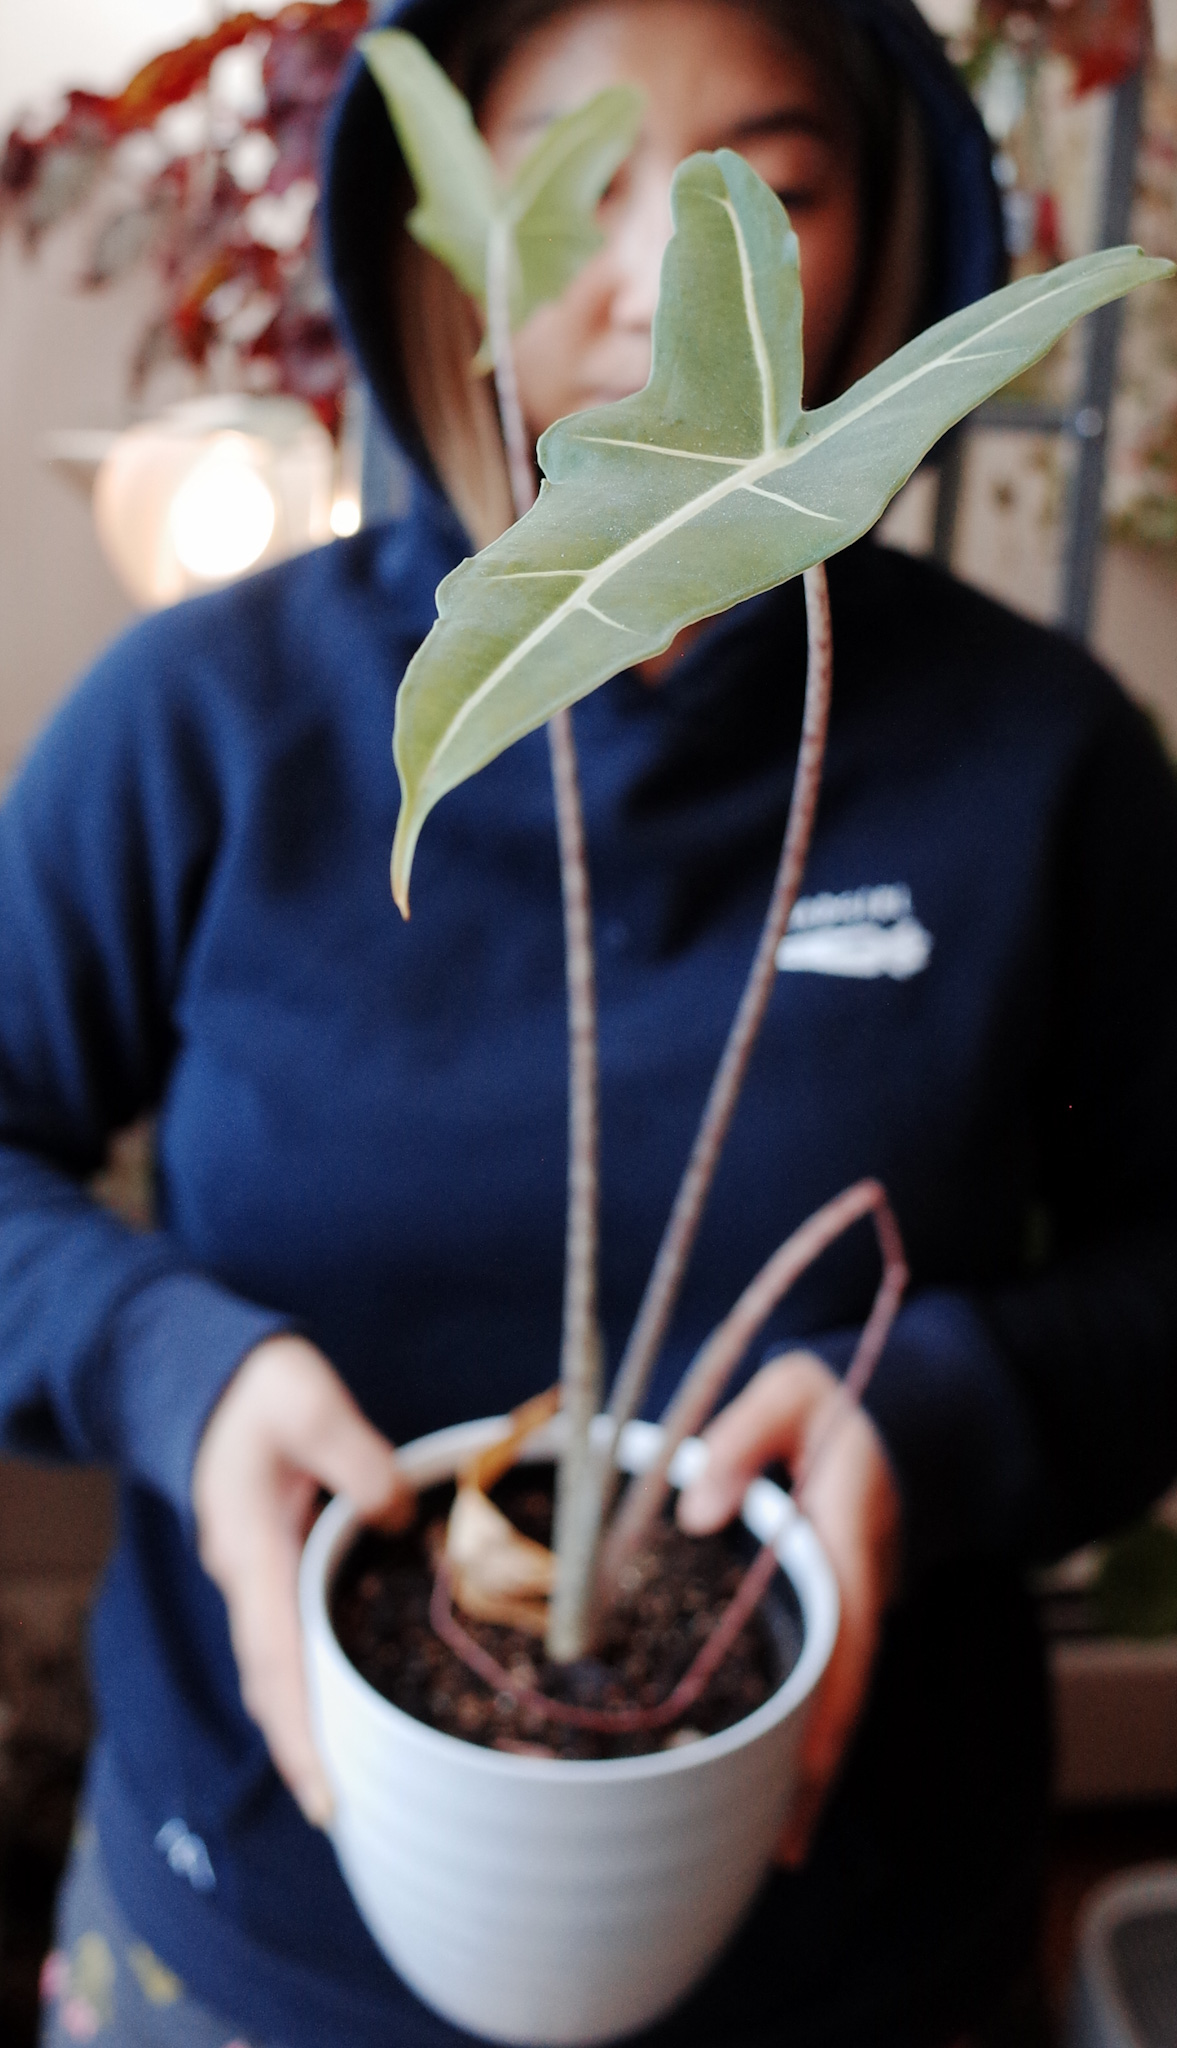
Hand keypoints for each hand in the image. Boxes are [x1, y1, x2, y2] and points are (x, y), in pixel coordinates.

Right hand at [192, 1335, 413, 1827]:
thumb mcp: (310, 1401)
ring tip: (349, 1778)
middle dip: (303, 1749)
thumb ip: (356, 1457)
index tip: (325, 1794)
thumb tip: (396, 1516)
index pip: (276, 1659)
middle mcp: (246, 1576)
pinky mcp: (266, 1566)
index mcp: (253, 1550)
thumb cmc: (261, 1389)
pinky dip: (306, 1681)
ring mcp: (252, 1575)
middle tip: (343, 1816)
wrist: (207, 1374)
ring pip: (275, 1668)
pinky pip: (284, 1639)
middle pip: (271, 1683)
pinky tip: (342, 1699)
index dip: (300, 1730)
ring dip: (305, 1722)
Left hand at [676, 1350, 900, 1866]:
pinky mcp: (838, 1613)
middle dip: (818, 1769)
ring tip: (776, 1846)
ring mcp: (854, 1605)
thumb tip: (696, 1513)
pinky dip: (804, 1732)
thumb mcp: (791, 1393)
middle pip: (846, 1691)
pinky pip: (824, 1680)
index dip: (830, 1700)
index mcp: (853, 1536)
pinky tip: (770, 1780)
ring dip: (810, 1767)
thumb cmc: (836, 1403)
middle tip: (784, 1850)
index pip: (847, 1630)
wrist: (896, 1418)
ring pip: (837, 1697)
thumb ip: (743, 1440)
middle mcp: (862, 1585)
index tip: (808, 1763)